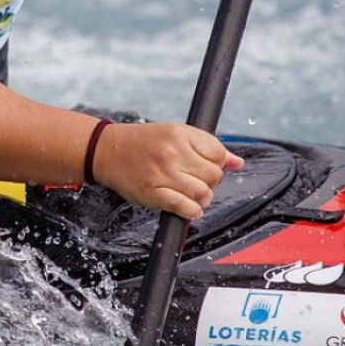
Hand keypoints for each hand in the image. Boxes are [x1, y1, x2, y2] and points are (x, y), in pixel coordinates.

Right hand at [93, 122, 244, 220]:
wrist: (107, 150)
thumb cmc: (142, 142)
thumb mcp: (175, 134)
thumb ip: (207, 146)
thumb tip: (237, 162)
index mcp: (180, 133)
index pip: (218, 153)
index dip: (217, 163)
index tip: (205, 166)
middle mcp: (172, 152)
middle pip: (213, 175)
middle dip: (210, 182)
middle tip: (196, 181)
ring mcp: (161, 173)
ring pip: (203, 193)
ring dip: (202, 199)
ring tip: (191, 195)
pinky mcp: (152, 193)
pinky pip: (184, 207)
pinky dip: (191, 211)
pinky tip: (187, 207)